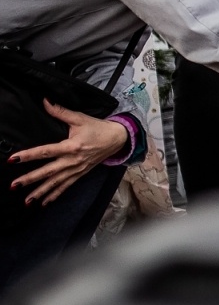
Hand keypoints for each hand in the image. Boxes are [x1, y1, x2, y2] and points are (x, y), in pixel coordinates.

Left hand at [9, 100, 129, 205]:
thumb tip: (44, 101)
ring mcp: (77, 169)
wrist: (118, 139)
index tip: (13, 159)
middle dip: (30, 179)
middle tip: (14, 185)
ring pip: (56, 183)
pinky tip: (44, 203)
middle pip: (48, 171)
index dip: (29, 155)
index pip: (46, 151)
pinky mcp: (81, 173)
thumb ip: (60, 112)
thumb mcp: (80, 118)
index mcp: (72, 146)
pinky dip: (55, 195)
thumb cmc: (98, 128)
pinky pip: (66, 186)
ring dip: (41, 192)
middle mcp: (73, 160)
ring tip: (26, 201)